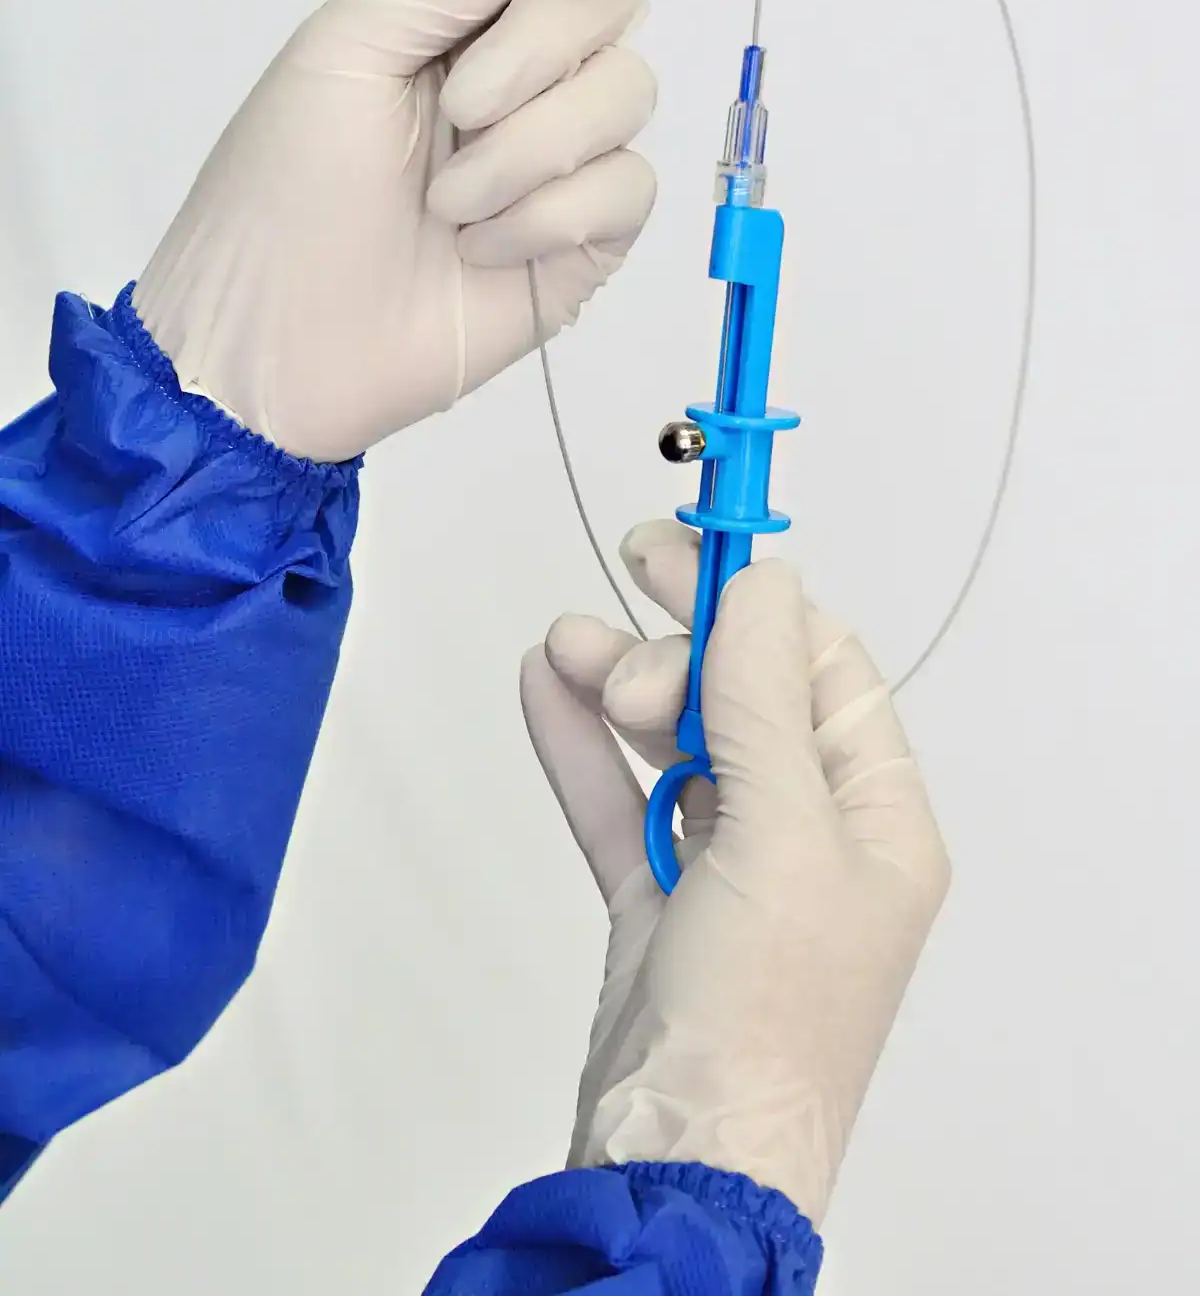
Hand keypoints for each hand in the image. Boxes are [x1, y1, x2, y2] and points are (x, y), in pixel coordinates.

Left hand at [133, 0, 654, 462]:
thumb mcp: (355, 47)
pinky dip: (550, 215)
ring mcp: (556, 166)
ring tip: (446, 204)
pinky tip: (481, 249)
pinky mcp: (581, 247)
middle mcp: (521, 82)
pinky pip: (627, 190)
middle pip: (615, 1)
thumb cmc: (279, 197)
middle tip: (454, 109)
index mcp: (461, 20)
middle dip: (536, 49)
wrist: (274, 345)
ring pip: (628, 95)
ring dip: (528, 149)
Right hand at [520, 520, 950, 1226]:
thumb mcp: (780, 839)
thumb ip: (762, 704)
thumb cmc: (763, 1022)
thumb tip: (764, 587)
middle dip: (684, 638)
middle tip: (634, 565)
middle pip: (746, 694)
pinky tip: (542, 688)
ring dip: (617, 684)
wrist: (678, 1157)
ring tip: (564, 642)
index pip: (824, 672)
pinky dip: (580, 747)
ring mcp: (730, 868)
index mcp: (875, 820)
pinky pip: (619, 800)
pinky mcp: (661, 901)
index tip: (703, 542)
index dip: (764, 602)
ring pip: (674, 742)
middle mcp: (810, 836)